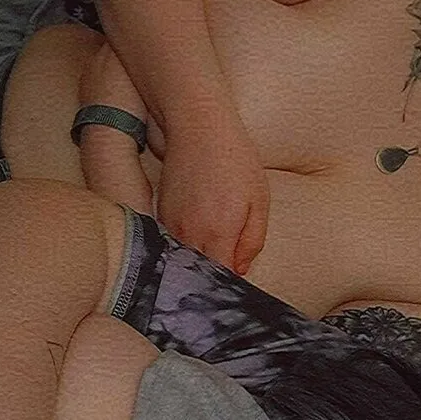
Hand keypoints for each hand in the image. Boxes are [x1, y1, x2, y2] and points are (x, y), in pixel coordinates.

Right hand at [157, 113, 269, 273]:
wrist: (198, 127)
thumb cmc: (234, 159)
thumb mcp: (259, 200)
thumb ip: (252, 241)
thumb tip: (240, 270)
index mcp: (217, 233)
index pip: (220, 278)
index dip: (230, 287)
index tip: (239, 292)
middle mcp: (189, 233)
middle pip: (198, 274)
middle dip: (212, 281)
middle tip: (226, 283)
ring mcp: (170, 224)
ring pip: (184, 260)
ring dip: (197, 264)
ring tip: (212, 261)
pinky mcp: (161, 214)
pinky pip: (173, 242)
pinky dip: (186, 247)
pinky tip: (198, 239)